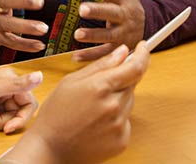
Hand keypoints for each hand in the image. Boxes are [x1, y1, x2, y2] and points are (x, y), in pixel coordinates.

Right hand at [4, 41, 149, 163]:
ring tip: (92, 108)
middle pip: (131, 84)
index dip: (143, 55)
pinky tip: (96, 123)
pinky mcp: (122, 140)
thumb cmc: (56, 112)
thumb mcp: (71, 81)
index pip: (134, 67)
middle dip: (120, 80)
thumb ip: (100, 65)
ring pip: (128, 102)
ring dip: (117, 99)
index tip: (144, 47)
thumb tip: (122, 51)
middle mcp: (113, 105)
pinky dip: (115, 118)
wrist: (51, 147)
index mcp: (99, 86)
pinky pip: (126, 121)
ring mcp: (119, 125)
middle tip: (99, 87)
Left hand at [71, 0, 144, 61]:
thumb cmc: (122, 3)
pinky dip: (91, 56)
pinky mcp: (120, 49)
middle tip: (81, 9)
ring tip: (77, 34)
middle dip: (97, 11)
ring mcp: (124, 33)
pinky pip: (105, 53)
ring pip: (110, 36)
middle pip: (112, 13)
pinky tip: (75, 57)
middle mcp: (125, 16)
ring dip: (93, 36)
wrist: (149, 23)